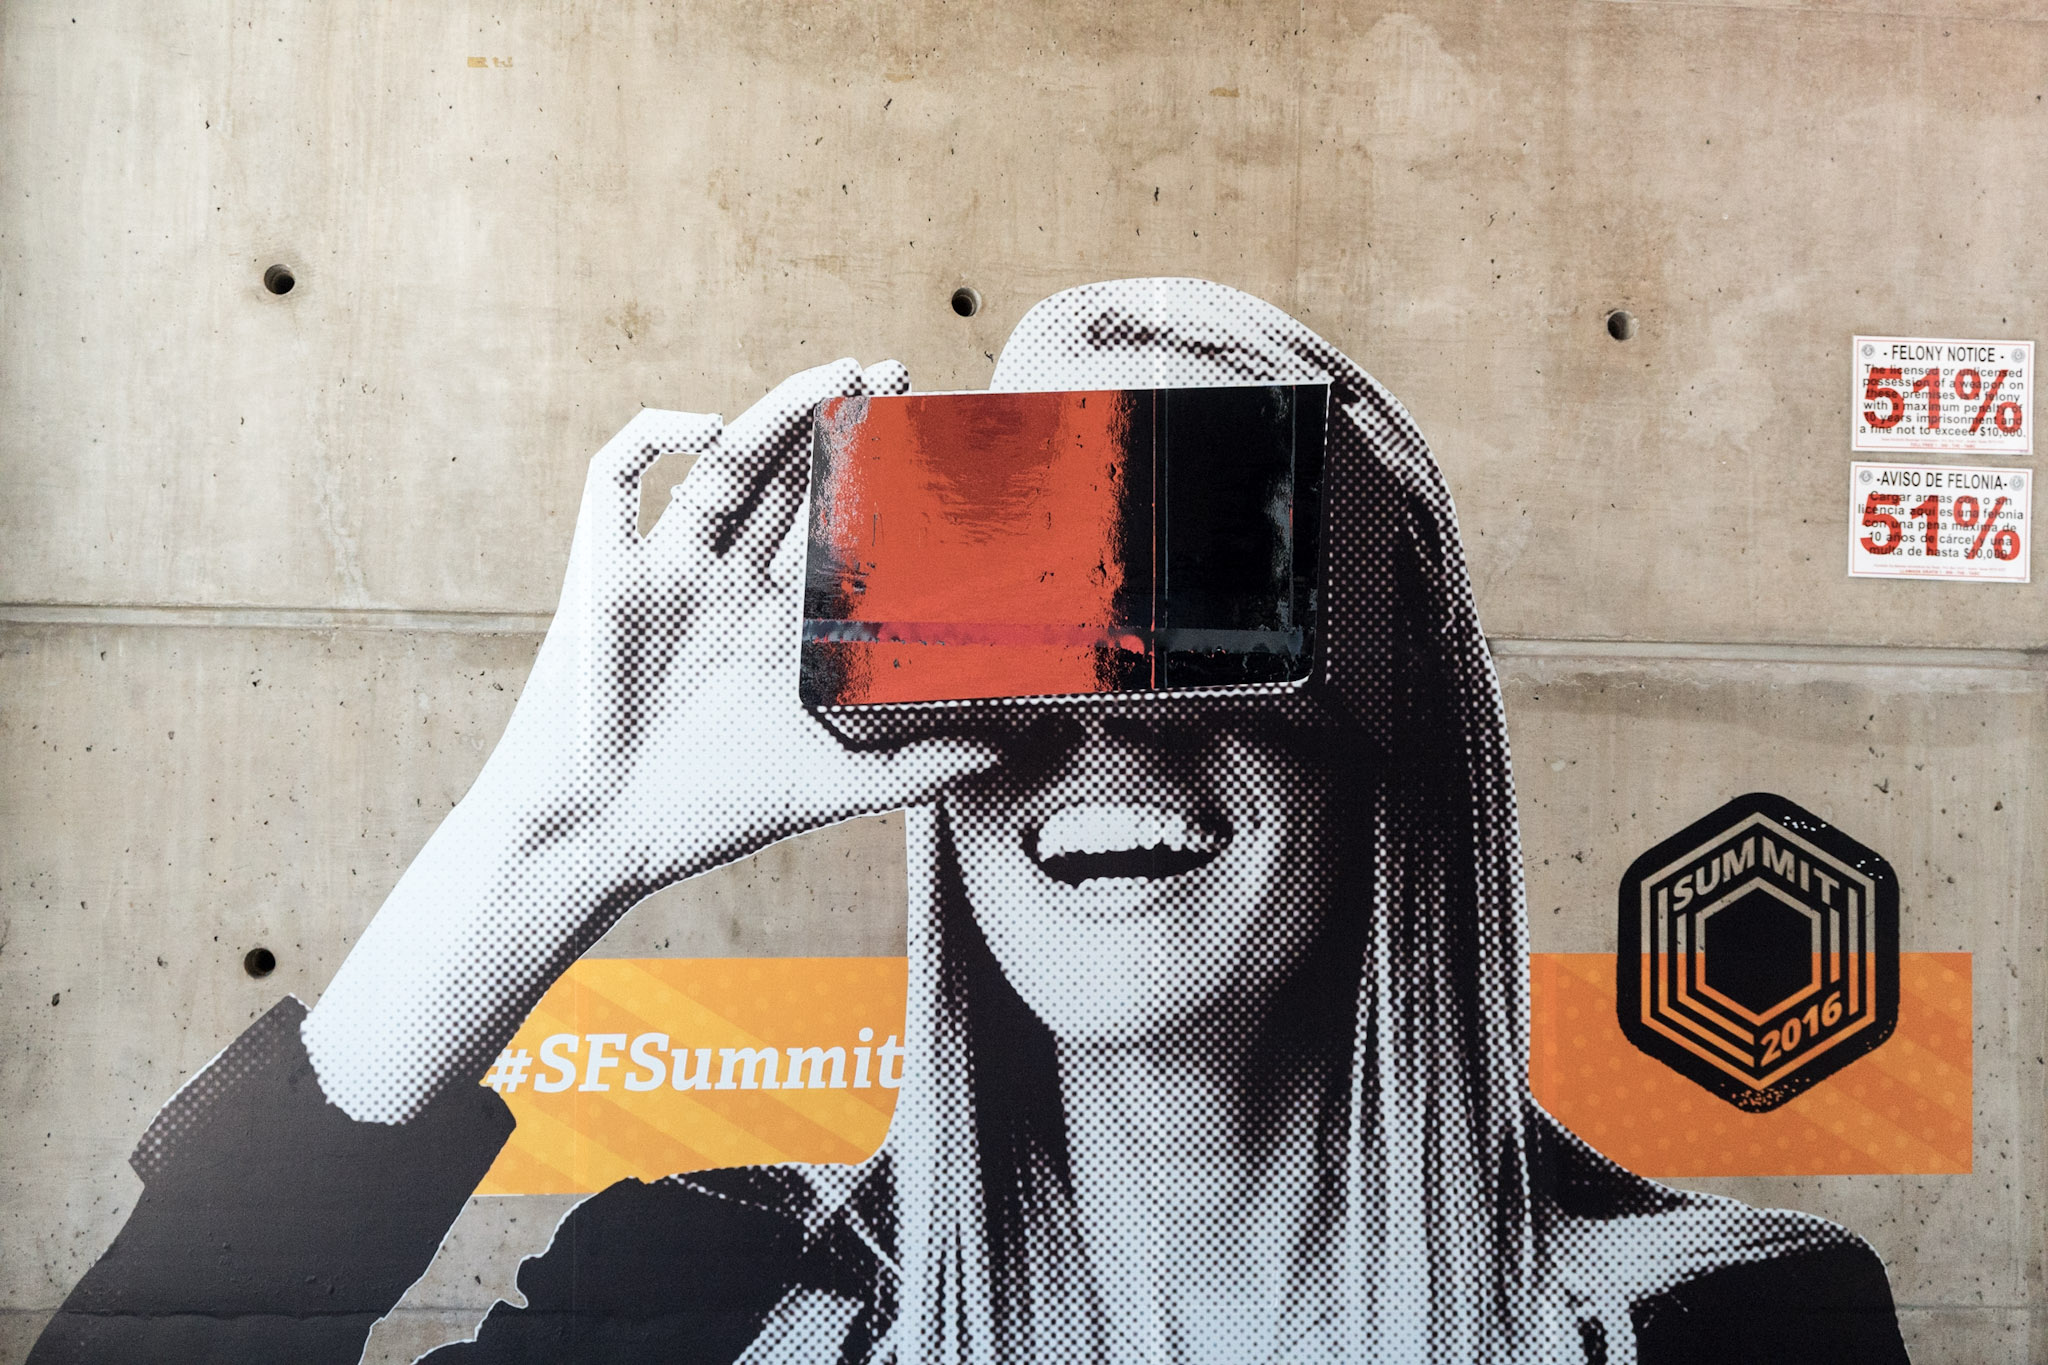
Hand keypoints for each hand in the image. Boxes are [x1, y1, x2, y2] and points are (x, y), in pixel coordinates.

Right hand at [495, 357, 996, 889]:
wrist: (599, 841)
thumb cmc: (706, 816)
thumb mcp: (829, 787)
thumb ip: (915, 766)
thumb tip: (1002, 747)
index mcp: (779, 627)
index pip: (835, 529)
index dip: (876, 483)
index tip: (931, 447)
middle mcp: (728, 587)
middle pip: (788, 480)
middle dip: (837, 424)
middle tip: (895, 379)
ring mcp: (669, 573)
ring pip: (724, 465)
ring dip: (776, 413)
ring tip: (837, 374)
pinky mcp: (606, 573)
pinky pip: (616, 477)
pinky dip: (654, 436)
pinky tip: (710, 428)